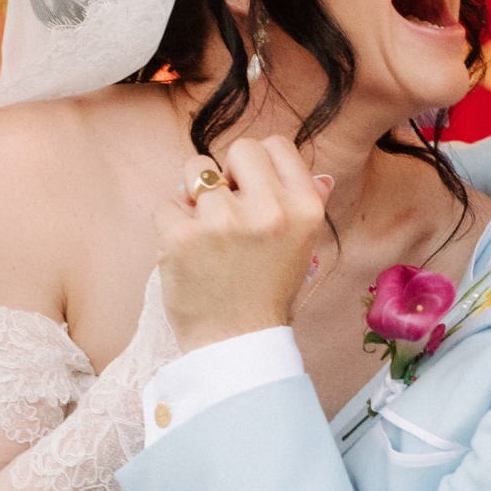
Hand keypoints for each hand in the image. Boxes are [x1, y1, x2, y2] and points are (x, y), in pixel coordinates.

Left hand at [156, 137, 330, 352]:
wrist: (236, 344)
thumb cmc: (266, 294)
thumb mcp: (302, 250)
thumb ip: (310, 207)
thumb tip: (323, 176)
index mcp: (304, 209)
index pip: (277, 145)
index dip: (259, 167)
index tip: (252, 194)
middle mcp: (269, 210)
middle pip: (239, 149)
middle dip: (228, 175)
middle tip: (227, 213)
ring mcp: (223, 222)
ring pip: (195, 171)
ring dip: (196, 199)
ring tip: (207, 236)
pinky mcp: (182, 237)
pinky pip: (166, 204)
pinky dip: (170, 226)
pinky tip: (188, 253)